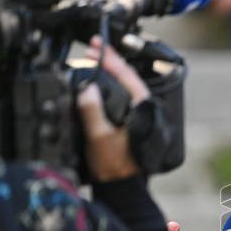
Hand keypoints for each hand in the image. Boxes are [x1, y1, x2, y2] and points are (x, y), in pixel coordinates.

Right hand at [77, 35, 149, 181]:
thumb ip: (92, 111)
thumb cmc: (115, 165)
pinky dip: (109, 85)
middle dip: (108, 60)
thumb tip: (87, 88)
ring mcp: (138, 114)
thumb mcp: (99, 137)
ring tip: (93, 60)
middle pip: (126, 76)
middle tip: (90, 49)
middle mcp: (143, 108)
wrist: (121, 186)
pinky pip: (120, 96)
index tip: (96, 45)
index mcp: (142, 108)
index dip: (110, 57)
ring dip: (109, 72)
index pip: (126, 74)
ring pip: (124, 85)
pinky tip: (98, 82)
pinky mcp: (131, 120)